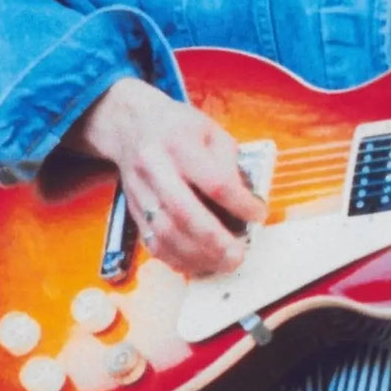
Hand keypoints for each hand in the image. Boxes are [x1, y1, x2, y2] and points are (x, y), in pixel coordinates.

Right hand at [64, 77, 266, 276]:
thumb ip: (229, 163)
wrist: (131, 126)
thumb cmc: (179, 128)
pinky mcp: (132, 211)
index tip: (259, 214)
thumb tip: (246, 199)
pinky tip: (198, 264)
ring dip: (196, 255)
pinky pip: (152, 242)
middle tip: (238, 256)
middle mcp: (155, 169)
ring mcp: (140, 192)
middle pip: (183, 212)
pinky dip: (176, 258)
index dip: (239, 203)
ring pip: (164, 232)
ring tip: (223, 264)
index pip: (213, 180)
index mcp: (180, 144)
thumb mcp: (212, 131)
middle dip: (214, 240)